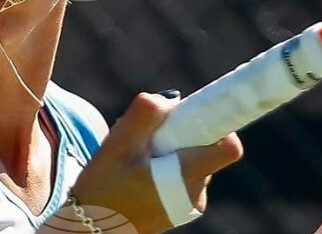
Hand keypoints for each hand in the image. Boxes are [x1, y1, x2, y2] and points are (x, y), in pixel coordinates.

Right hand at [65, 92, 243, 233]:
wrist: (92, 231)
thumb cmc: (102, 190)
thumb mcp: (117, 145)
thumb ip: (144, 115)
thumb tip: (170, 100)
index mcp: (188, 176)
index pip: (229, 148)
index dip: (219, 124)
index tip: (194, 113)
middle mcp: (196, 192)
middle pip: (204, 146)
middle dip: (178, 133)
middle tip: (147, 137)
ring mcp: (190, 203)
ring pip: (190, 158)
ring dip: (168, 149)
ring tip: (136, 158)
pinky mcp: (180, 207)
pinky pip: (181, 174)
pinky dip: (164, 165)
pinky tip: (138, 171)